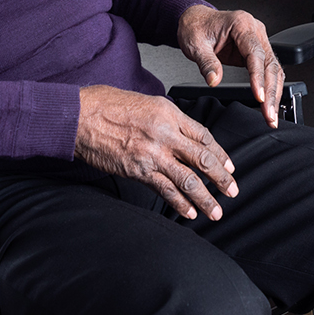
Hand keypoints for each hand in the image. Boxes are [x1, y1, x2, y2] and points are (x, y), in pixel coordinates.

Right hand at [76, 84, 237, 220]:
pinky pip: (166, 190)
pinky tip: (189, 212)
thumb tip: (181, 133)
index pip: (204, 135)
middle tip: (233, 191)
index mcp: (169, 113)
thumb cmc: (106, 105)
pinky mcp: (139, 170)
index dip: (220, 153)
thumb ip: (166, 118)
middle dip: (222, 178)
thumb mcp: (145, 102)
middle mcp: (166, 133)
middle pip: (203, 159)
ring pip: (189, 179)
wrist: (80, 116)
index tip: (229, 165)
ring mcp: (154, 154)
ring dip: (206, 198)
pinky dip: (180, 203)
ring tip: (216, 211)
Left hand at [177, 5, 284, 126]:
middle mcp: (254, 31)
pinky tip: (269, 103)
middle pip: (270, 63)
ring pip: (274, 68)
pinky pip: (267, 69)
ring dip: (274, 92)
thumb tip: (214, 81)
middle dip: (272, 91)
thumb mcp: (195, 45)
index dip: (258, 77)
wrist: (194, 20)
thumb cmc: (195, 27)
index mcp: (242, 24)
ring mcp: (258, 40)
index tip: (260, 96)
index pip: (256, 54)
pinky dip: (270, 87)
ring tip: (271, 115)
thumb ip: (206, 62)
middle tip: (269, 114)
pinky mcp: (256, 51)